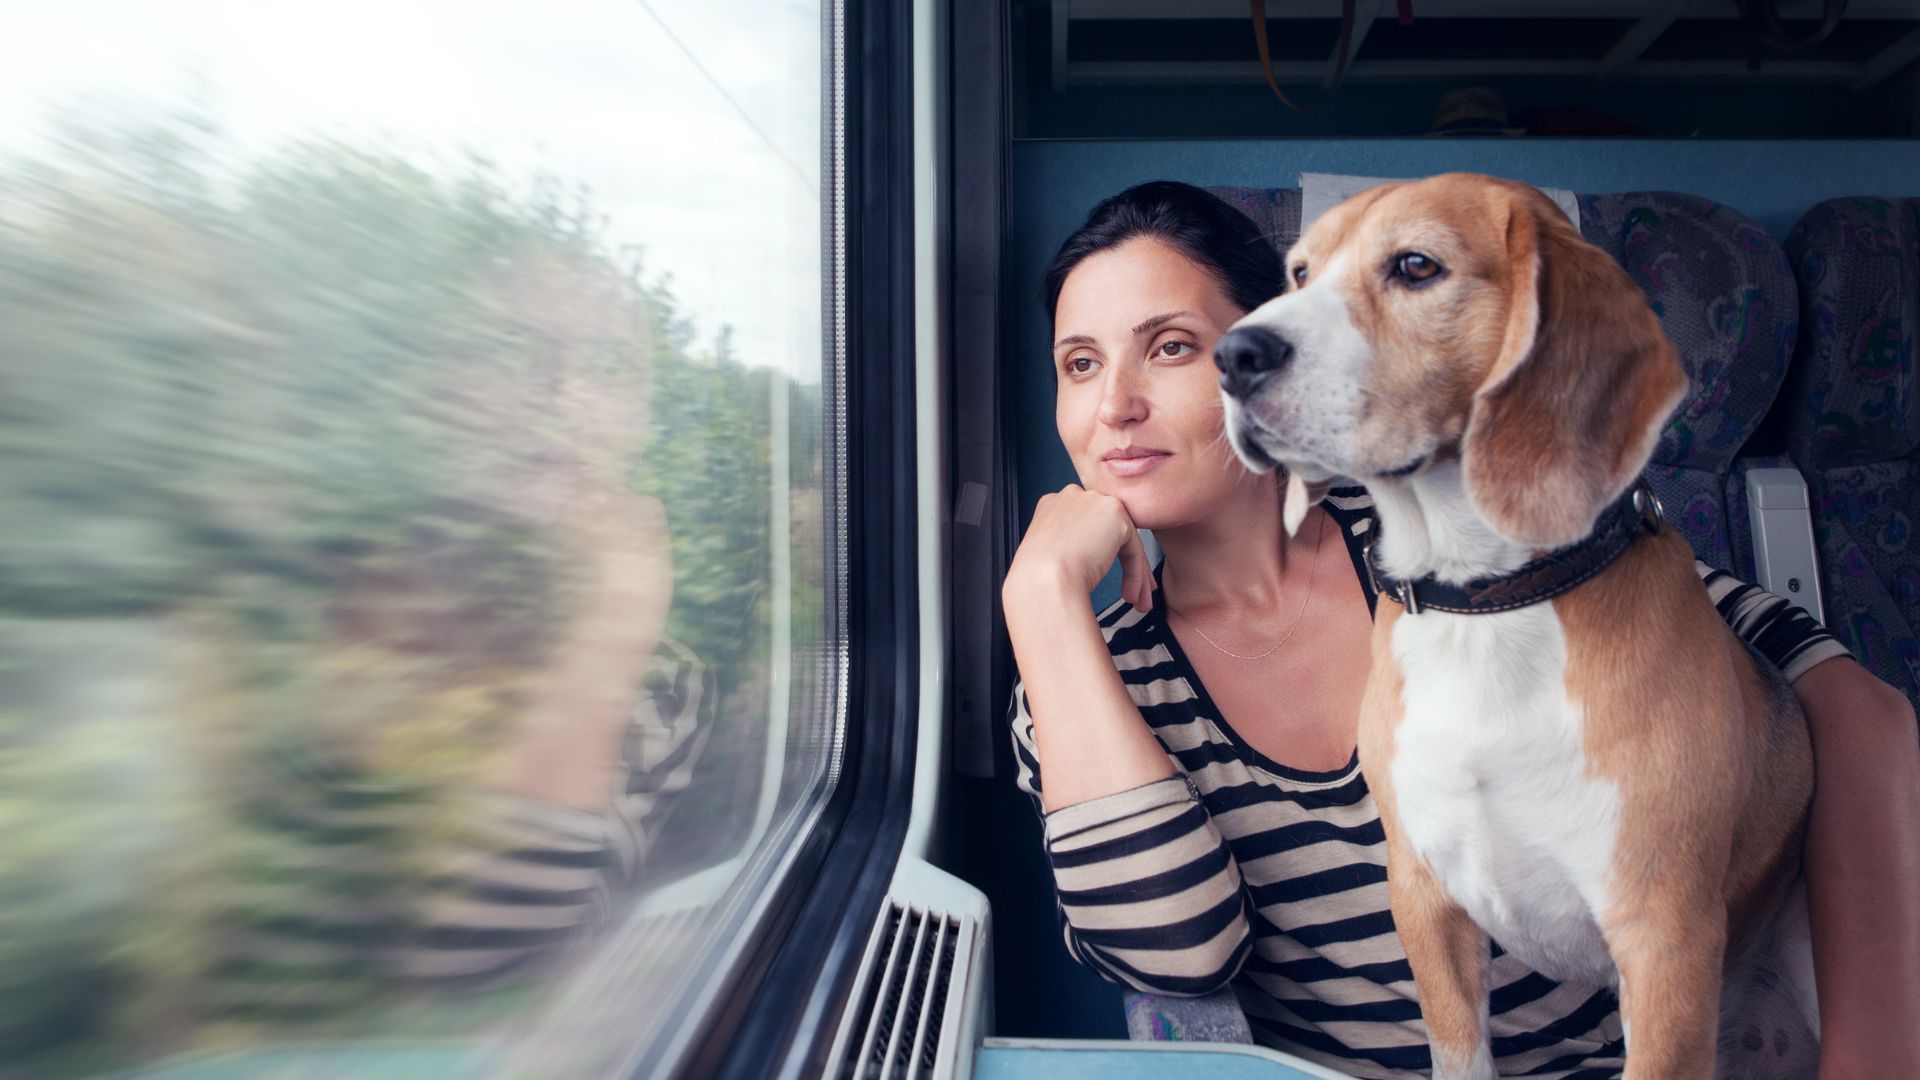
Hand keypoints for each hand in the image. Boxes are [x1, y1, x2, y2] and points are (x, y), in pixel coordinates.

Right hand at [1003, 484, 1152, 615]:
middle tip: (1130, 589)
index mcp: (1052, 505)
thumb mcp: (1046, 553)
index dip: (1096, 550)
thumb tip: (1086, 559)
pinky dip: (1136, 574)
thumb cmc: (1039, 578)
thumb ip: (1065, 545)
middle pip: (1106, 529)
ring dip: (1134, 573)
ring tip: (1135, 600)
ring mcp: (1095, 502)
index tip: (1099, 573)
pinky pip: (1133, 547)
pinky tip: (1131, 595)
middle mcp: (1073, 497)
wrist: (1044, 579)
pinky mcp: (1116, 514)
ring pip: (1123, 539)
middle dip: (1120, 560)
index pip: (1084, 524)